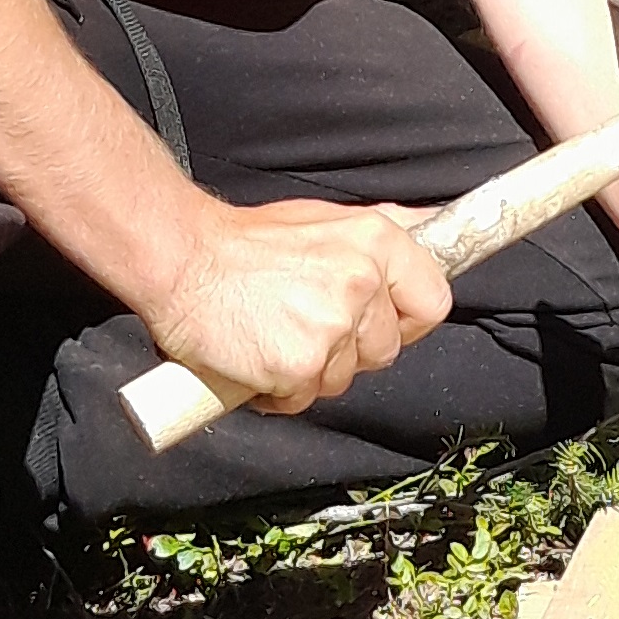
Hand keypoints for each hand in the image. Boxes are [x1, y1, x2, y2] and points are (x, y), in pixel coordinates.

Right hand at [145, 197, 455, 415]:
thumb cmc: (245, 242)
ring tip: (274, 334)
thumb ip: (385, 230)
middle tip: (305, 322)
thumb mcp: (326, 219)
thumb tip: (436, 228)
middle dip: (351, 350)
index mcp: (376, 241)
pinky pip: (303, 399)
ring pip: (344, 378)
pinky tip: (257, 357)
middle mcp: (361, 283)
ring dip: (312, 370)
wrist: (181, 261)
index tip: (381, 322)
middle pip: (387, 349)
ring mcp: (331, 328)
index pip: (434, 301)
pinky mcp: (299, 366)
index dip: (407, 319)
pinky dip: (279, 391)